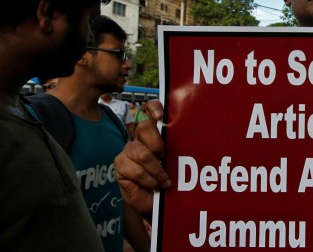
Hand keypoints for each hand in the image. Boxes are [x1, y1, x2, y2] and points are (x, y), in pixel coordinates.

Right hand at [115, 100, 171, 216]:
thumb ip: (178, 150)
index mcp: (155, 134)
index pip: (149, 110)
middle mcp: (139, 139)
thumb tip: (192, 140)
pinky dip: (148, 180)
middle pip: (144, 127)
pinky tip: (155, 186)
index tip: (161, 117)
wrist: (156, 204)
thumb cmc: (168, 181)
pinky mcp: (120, 166)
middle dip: (157, 144)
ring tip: (165, 181)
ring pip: (141, 153)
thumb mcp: (177, 164)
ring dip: (157, 170)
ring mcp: (128, 152)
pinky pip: (134, 170)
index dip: (153, 108)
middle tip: (165, 158)